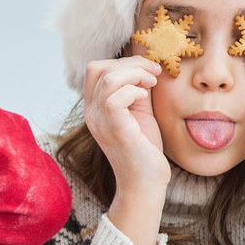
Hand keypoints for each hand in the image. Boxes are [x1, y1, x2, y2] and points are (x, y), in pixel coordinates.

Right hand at [83, 57, 168, 244]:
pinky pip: (115, 98)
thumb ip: (136, 89)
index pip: (95, 69)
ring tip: (152, 82)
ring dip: (135, 73)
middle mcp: (91, 113)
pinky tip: (145, 97)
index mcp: (94, 107)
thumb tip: (145, 67)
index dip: (123, 61)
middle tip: (154, 72)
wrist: (146, 183)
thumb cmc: (144, 148)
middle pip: (98, 68)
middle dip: (131, 63)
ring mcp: (99, 122)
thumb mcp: (139, 111)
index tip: (148, 69)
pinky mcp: (114, 130)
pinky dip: (134, 90)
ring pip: (108, 79)